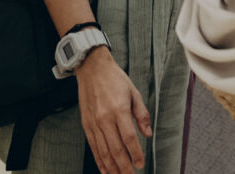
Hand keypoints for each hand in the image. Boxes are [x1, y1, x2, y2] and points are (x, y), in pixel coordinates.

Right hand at [77, 46, 150, 173]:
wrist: (92, 69)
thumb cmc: (116, 79)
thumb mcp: (134, 92)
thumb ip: (141, 114)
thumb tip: (148, 134)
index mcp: (119, 110)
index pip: (129, 137)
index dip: (135, 153)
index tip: (140, 164)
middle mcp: (104, 119)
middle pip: (115, 148)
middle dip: (123, 166)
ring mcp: (93, 123)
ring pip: (102, 151)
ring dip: (111, 166)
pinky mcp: (86, 124)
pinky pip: (93, 146)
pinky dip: (99, 159)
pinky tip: (104, 169)